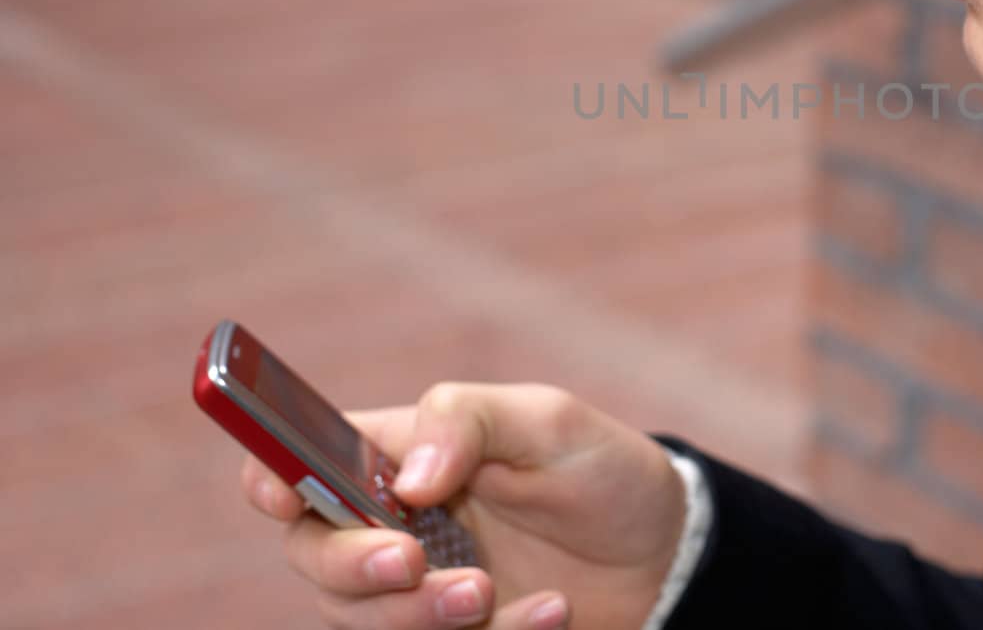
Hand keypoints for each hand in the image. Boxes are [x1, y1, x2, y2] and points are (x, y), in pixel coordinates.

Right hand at [242, 382, 688, 629]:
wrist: (667, 552)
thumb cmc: (599, 469)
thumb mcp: (548, 420)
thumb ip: (469, 424)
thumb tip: (406, 480)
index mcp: (396, 456)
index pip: (297, 462)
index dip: (267, 476)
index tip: (280, 496)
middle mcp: (392, 526)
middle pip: (314, 557)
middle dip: (352, 566)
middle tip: (413, 563)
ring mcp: (419, 592)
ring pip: (363, 621)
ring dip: (419, 616)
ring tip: (490, 591)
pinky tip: (553, 610)